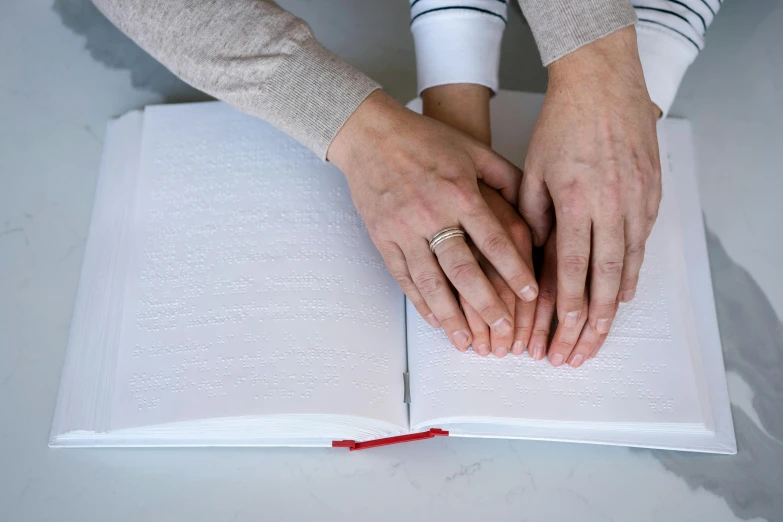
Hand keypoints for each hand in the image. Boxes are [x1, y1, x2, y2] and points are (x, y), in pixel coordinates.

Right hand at [328, 90, 538, 351]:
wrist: (369, 133)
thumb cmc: (425, 139)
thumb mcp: (473, 149)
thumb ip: (507, 177)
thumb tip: (537, 205)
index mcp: (460, 192)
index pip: (493, 240)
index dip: (514, 270)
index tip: (530, 295)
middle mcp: (432, 214)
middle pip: (463, 269)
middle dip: (486, 304)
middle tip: (505, 332)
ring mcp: (404, 229)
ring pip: (430, 281)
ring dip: (451, 315)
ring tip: (468, 342)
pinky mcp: (382, 238)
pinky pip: (403, 277)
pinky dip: (419, 302)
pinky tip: (435, 321)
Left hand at [520, 26, 660, 339]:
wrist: (604, 83)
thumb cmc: (562, 123)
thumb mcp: (533, 168)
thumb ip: (534, 215)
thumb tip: (533, 256)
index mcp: (576, 199)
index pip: (572, 267)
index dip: (565, 307)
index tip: (557, 336)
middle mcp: (611, 205)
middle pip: (603, 278)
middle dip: (589, 323)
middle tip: (578, 353)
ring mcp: (636, 200)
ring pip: (626, 266)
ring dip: (612, 307)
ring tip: (598, 336)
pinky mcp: (651, 194)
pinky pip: (641, 244)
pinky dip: (630, 274)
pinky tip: (621, 295)